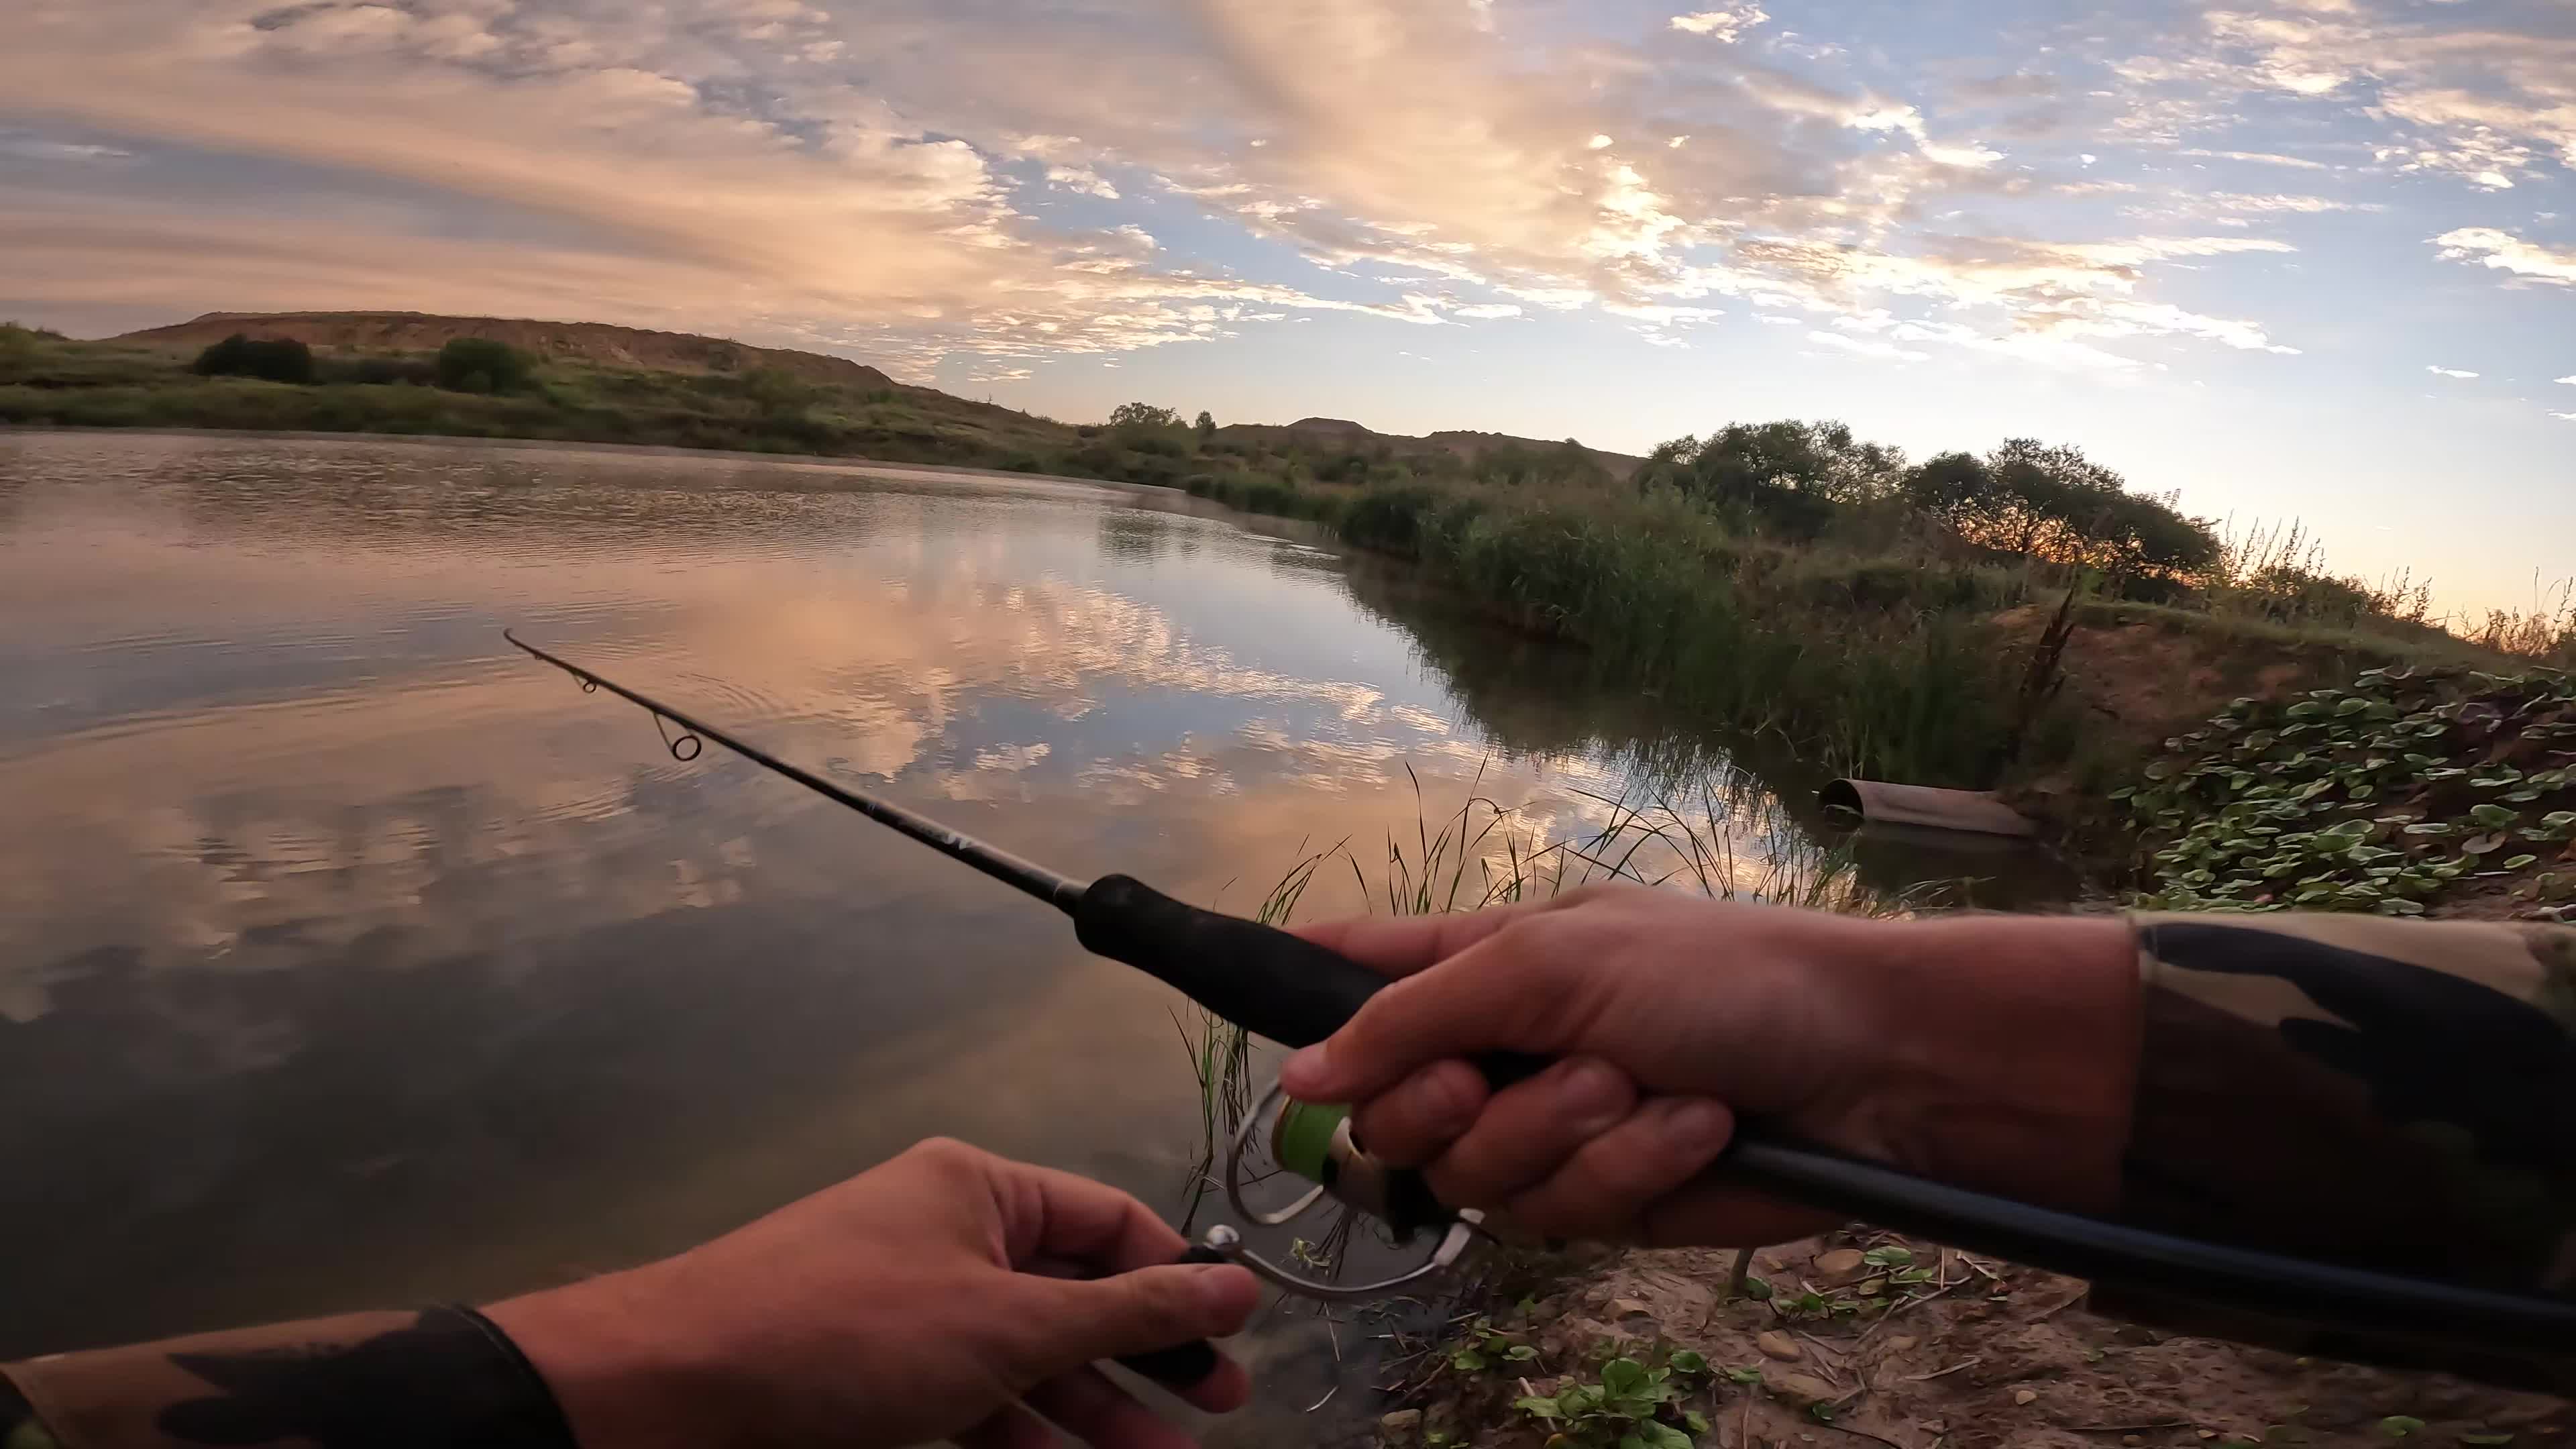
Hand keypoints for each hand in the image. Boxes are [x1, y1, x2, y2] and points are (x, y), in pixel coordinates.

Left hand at [486, 1139, 1261, 1448]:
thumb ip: (1128, 1312)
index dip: (1178, 1278)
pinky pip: (970, 1403)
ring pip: (1025, 1361)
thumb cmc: (845, 1331)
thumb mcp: (1008, 1324)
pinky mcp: (873, 1380)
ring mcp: (909, 1311)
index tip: (1235, 1338)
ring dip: (1092, 1416)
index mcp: (979, 1190)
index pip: (1110, 1223)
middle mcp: (947, 1237)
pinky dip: (1021, 1437)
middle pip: (1073, 1296)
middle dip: (1145, 1359)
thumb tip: (1234, 1285)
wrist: (675, 1388)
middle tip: (1219, 1412)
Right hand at [1279, 887, 2138, 1245]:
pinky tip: (1689, 1132)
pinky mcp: (1607, 1201)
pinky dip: (1627, 1172)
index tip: (1244, 1009)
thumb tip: (1301, 1078)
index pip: (1357, 974)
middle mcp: (1501, 1050)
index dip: (1297, 993)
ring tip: (1640, 1088)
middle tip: (1498, 1079)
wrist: (1866, 1067)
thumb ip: (1412, 1014)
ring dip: (1560, 1134)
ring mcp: (1551, 1130)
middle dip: (1450, 1103)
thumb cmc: (1721, 974)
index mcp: (1482, 964)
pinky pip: (1560, 1213)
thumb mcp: (1551, 961)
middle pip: (1390, 1113)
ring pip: (1474, 1175)